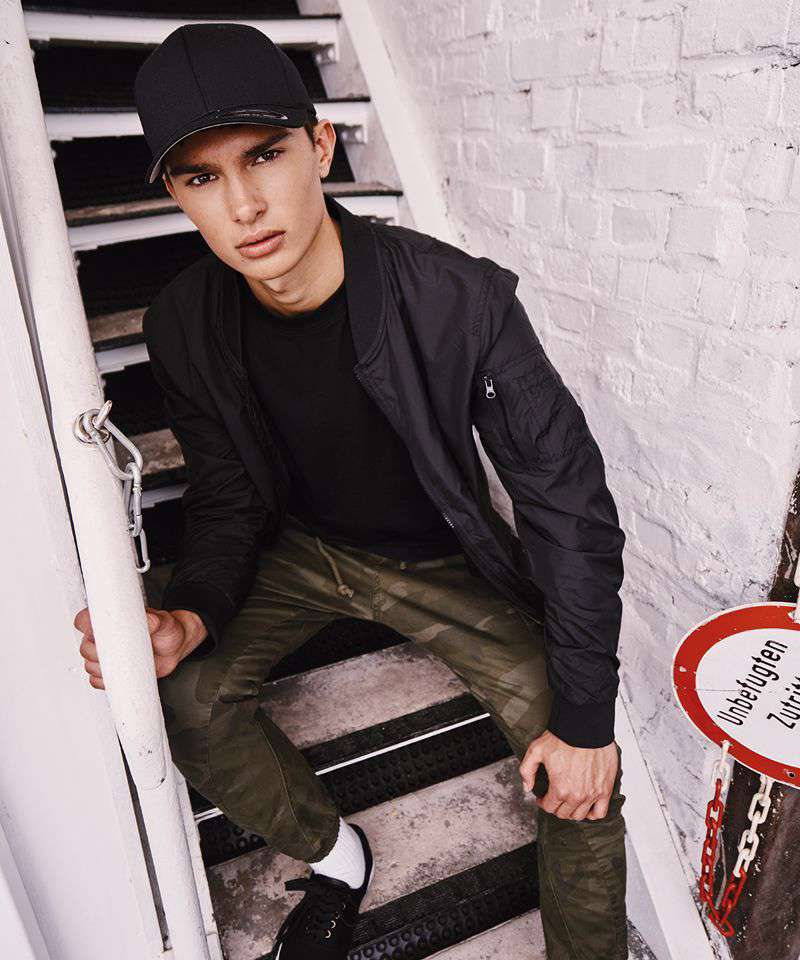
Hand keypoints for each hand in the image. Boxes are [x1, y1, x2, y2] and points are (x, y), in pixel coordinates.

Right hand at [73, 606, 206, 689]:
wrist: (174, 647)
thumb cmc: (165, 629)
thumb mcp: (164, 621)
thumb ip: (156, 620)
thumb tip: (150, 620)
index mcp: (110, 619)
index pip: (84, 620)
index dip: (88, 629)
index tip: (104, 637)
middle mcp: (104, 637)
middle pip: (85, 648)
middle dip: (99, 654)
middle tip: (120, 654)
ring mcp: (106, 655)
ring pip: (89, 666)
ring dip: (104, 669)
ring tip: (127, 665)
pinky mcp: (110, 672)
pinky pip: (97, 681)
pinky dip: (106, 682)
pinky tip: (122, 677)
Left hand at [519, 730, 617, 820]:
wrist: (585, 727)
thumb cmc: (563, 737)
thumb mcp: (536, 750)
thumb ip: (527, 770)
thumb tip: (527, 787)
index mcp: (560, 788)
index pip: (549, 807)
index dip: (543, 802)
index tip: (543, 798)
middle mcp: (577, 795)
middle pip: (564, 813)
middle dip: (556, 807)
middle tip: (555, 798)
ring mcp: (592, 794)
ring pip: (580, 815)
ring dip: (573, 810)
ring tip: (569, 801)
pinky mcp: (605, 789)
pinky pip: (600, 812)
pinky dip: (593, 813)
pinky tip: (587, 807)